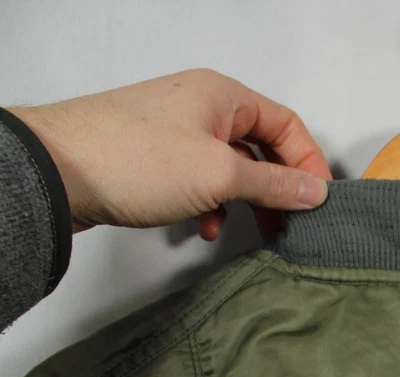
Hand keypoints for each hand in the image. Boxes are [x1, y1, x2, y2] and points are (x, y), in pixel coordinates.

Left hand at [9, 68, 332, 240]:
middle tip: (289, 223)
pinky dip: (210, 205)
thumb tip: (316, 192)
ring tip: (249, 232)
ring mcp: (176, 132)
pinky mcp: (154, 158)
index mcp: (223, 96)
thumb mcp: (220, 174)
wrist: (56, 171)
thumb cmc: (138, 160)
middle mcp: (202, 107)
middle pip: (260, 147)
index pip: (286, 124)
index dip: (308, 163)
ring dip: (243, 201)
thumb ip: (274, 183)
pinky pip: (200, 180)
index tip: (318, 201)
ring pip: (230, 168)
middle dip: (276, 188)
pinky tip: (202, 228)